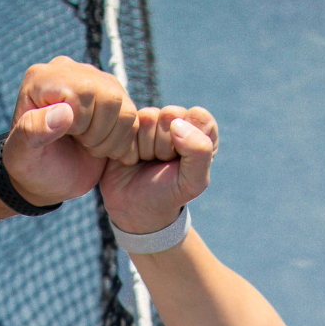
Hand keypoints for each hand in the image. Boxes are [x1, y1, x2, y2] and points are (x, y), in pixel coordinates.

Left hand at [0, 57, 140, 206]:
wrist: (48, 176)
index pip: (83, 91)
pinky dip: (122, 141)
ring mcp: (94, 80)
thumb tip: (64, 111)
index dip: (81, 122)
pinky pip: (134, 115)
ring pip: (124, 106)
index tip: (65, 137)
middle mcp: (69, 71)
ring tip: (90, 147)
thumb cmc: (31, 166)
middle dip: (97, 132)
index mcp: (42, 78)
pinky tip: (103, 148)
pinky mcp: (112, 96)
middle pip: (108, 97)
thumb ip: (32, 131)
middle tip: (80, 144)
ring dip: (111, 138)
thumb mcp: (22, 155)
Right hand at [100, 105, 217, 234]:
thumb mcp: (193, 182)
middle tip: (159, 163)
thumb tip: (177, 124)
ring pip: (146, 118)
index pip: (197, 116)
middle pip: (169, 115)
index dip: (188, 140)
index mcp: (199, 129)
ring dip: (144, 148)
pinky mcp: (126, 125)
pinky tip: (129, 159)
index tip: (180, 161)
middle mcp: (175, 120)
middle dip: (163, 145)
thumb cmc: (167, 195)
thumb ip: (200, 152)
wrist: (134, 210)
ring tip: (144, 161)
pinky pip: (124, 124)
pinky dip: (126, 147)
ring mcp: (149, 121)